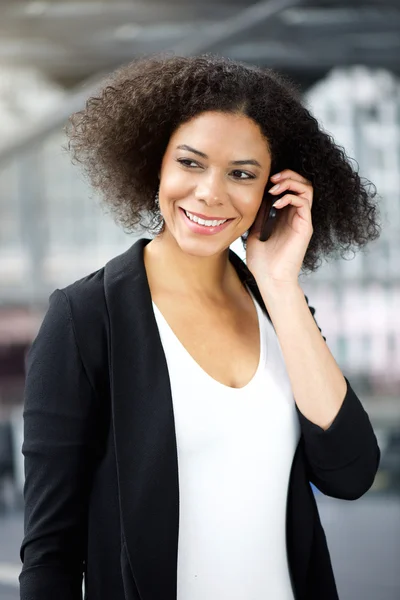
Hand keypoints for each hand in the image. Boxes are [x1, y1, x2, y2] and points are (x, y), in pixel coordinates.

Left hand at [246, 169, 313, 285]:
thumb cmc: (261, 261)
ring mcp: (302, 221)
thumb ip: (259, 214)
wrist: (269, 278)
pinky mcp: (305, 227)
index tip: (264, 180)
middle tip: (272, 178)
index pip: (290, 187)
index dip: (280, 178)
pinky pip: (304, 202)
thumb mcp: (255, 230)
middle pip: (302, 183)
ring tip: (275, 187)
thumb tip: (256, 195)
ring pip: (307, 188)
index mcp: (285, 215)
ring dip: (291, 182)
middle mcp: (296, 216)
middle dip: (288, 175)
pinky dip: (290, 197)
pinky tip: (275, 204)